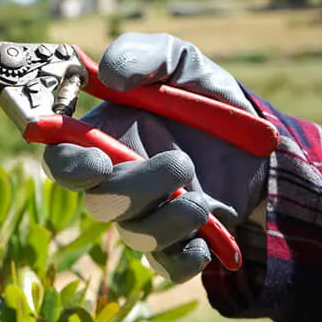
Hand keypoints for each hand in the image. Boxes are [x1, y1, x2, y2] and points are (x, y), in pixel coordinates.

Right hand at [42, 32, 268, 281]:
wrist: (259, 132)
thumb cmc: (200, 91)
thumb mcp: (177, 58)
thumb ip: (142, 55)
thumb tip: (110, 77)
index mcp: (102, 137)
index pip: (62, 161)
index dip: (71, 168)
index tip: (99, 163)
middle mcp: (117, 178)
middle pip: (98, 203)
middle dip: (135, 189)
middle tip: (180, 164)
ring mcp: (148, 211)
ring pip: (135, 236)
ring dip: (166, 223)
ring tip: (201, 201)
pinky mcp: (181, 238)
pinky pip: (168, 266)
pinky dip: (184, 260)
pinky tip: (205, 241)